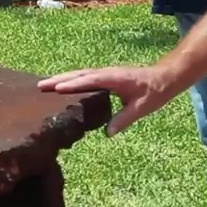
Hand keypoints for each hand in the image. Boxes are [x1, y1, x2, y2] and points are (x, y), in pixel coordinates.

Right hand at [37, 65, 177, 135]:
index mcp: (115, 79)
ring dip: (63, 78)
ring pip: (80, 74)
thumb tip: (107, 133)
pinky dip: (71, 79)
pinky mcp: (106, 76)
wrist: (166, 77)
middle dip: (60, 79)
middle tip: (40, 86)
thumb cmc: (156, 92)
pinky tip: (62, 85)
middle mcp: (108, 73)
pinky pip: (85, 77)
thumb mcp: (142, 108)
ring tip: (44, 85)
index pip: (91, 80)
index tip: (56, 88)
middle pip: (80, 75)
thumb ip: (124, 119)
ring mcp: (106, 73)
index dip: (73, 84)